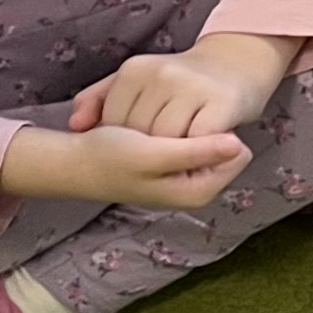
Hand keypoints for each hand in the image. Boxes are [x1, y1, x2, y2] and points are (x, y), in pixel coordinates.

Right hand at [0, 120, 251, 212]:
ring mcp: (183, 171)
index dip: (217, 133)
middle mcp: (196, 183)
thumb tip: (240, 145)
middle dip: (198, 130)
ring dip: (182, 124)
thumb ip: (197, 152)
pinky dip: (169, 123)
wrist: (72, 161)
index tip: (185, 126)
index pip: (237, 152)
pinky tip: (145, 127)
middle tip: (160, 131)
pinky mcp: (170, 157)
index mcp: (200, 189)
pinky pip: (184, 131)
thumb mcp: (154, 155)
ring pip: (203, 133)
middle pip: (222, 142)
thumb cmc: (109, 158)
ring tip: (148, 131)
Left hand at [74, 33, 294, 141]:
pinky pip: (198, 141)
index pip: (114, 120)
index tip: (143, 143)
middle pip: (139, 132)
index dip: (125, 140)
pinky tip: (201, 149)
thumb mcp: (138, 81)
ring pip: (166, 139)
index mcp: (135, 68)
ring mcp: (191, 87)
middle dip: (149, 148)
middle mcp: (161, 74)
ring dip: (174, 153)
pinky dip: (198, 151)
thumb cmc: (182, 81)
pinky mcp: (221, 103)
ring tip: (180, 152)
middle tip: (163, 152)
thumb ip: (101, 98)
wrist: (238, 63)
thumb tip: (76, 125)